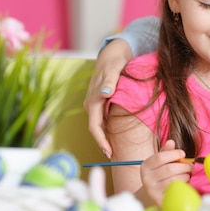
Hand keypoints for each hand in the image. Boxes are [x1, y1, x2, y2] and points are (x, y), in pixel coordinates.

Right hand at [83, 39, 132, 157]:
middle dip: (104, 144)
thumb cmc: (115, 61)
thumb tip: (106, 93)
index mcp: (93, 101)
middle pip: (96, 129)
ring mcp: (95, 104)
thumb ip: (110, 81)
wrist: (113, 53)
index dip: (101, 141)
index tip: (109, 153)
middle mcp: (91, 104)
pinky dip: (108, 128)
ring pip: (99, 125)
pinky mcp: (100, 102)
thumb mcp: (114, 69)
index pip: (94, 127)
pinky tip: (118, 136)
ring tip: (118, 150)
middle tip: (116, 158)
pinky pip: (102, 119)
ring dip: (106, 137)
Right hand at [140, 140, 193, 206]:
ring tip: (186, 175)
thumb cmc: (160, 175)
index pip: (160, 157)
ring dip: (185, 176)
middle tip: (191, 166)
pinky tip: (183, 183)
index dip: (174, 154)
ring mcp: (152, 190)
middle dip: (184, 166)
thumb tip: (171, 142)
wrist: (152, 195)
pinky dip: (183, 185)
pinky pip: (176, 190)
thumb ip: (166, 152)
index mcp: (146, 165)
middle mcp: (146, 178)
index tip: (183, 154)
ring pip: (174, 180)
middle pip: (170, 169)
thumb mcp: (160, 162)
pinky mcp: (160, 200)